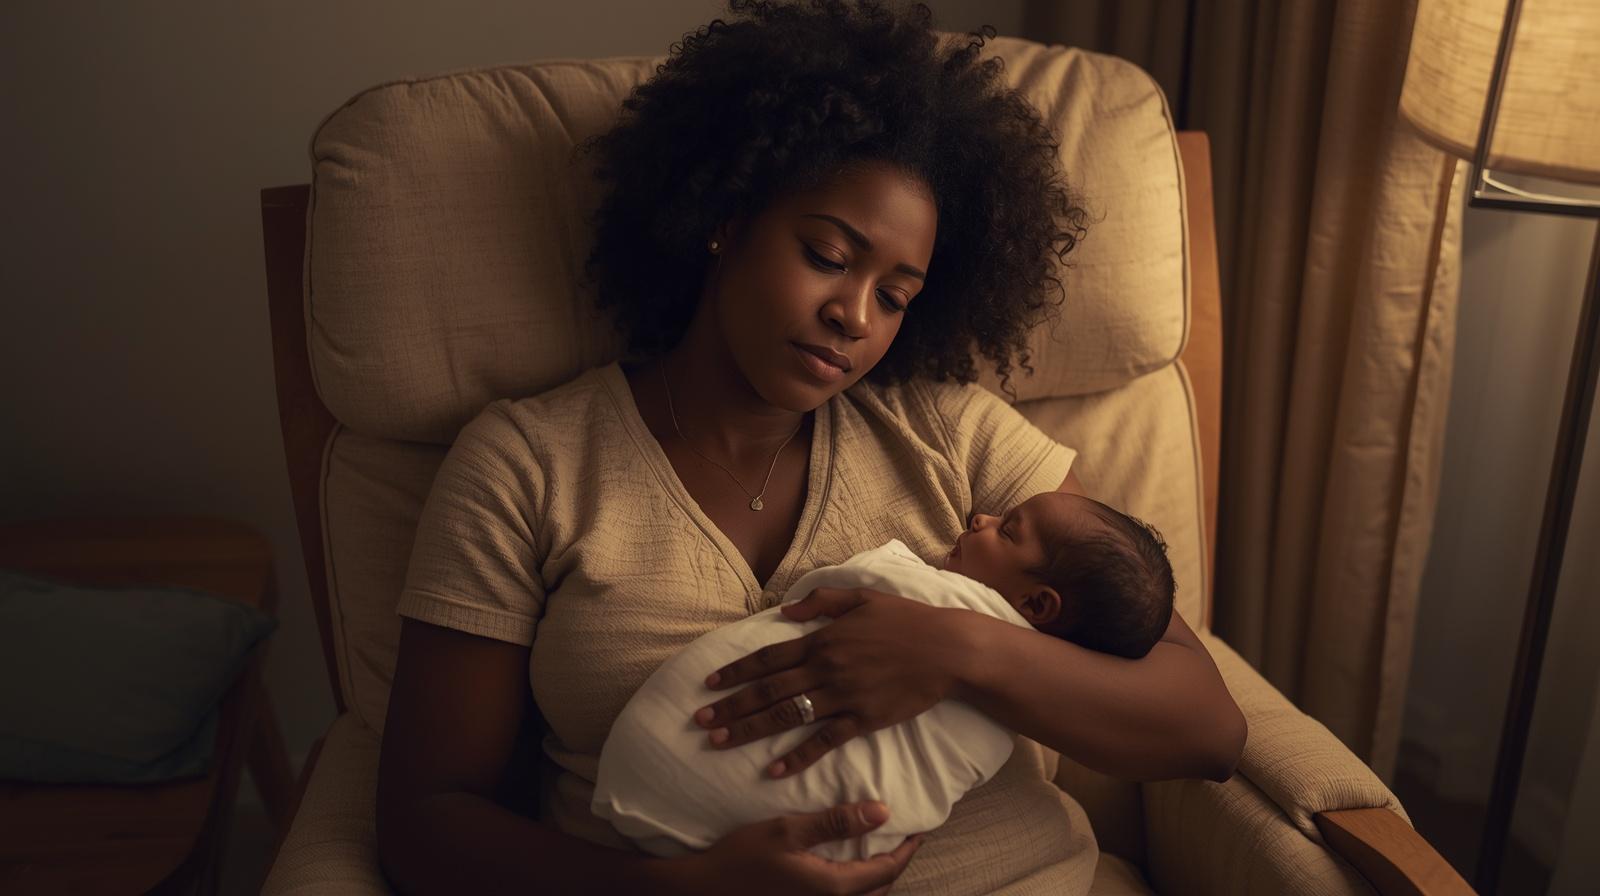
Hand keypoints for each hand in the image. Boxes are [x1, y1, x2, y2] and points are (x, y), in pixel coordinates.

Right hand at [664, 800, 924, 895]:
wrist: (702, 890)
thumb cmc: (741, 858)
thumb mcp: (787, 830)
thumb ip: (836, 821)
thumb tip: (882, 812)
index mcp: (834, 887)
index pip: (887, 869)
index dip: (907, 848)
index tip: (919, 827)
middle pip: (880, 889)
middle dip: (895, 865)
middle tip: (902, 838)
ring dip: (875, 878)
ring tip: (878, 850)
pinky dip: (854, 887)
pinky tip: (845, 869)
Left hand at [693, 587, 976, 777]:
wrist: (947, 650)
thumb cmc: (906, 621)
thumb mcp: (862, 597)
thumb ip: (821, 602)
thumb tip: (784, 610)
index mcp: (822, 640)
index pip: (767, 657)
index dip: (736, 671)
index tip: (709, 683)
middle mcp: (825, 669)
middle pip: (767, 690)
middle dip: (730, 706)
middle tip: (700, 721)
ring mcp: (842, 696)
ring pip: (786, 716)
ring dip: (750, 730)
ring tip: (720, 742)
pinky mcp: (862, 720)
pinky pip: (823, 741)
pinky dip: (798, 757)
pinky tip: (774, 770)